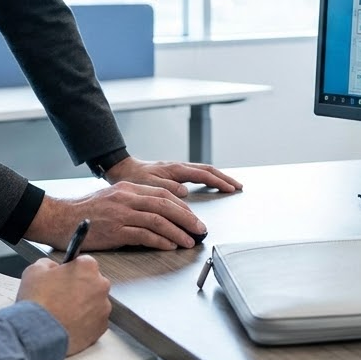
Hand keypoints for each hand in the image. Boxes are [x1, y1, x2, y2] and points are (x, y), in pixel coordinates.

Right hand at [17, 256, 110, 355]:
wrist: (38, 334)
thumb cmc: (38, 302)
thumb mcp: (34, 271)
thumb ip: (49, 264)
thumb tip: (53, 268)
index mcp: (87, 268)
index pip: (83, 263)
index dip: (71, 271)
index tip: (63, 279)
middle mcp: (101, 285)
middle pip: (92, 283)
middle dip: (80, 289)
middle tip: (61, 298)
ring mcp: (103, 308)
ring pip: (95, 303)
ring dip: (83, 306)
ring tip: (64, 314)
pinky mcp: (101, 327)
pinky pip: (95, 322)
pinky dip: (85, 323)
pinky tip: (69, 325)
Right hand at [29, 185, 206, 250]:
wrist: (59, 219)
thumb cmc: (85, 213)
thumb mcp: (111, 199)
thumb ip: (133, 202)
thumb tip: (157, 213)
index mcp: (127, 189)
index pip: (162, 194)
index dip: (181, 206)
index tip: (192, 216)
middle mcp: (126, 198)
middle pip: (165, 206)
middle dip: (186, 218)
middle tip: (200, 229)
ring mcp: (121, 214)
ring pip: (158, 221)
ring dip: (178, 232)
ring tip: (190, 241)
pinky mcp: (116, 231)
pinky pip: (145, 236)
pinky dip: (161, 241)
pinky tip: (171, 246)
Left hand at [103, 156, 242, 196]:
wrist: (122, 170)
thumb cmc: (133, 179)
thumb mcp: (148, 186)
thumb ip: (166, 188)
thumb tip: (185, 192)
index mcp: (175, 169)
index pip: (204, 174)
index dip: (219, 182)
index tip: (231, 188)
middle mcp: (179, 167)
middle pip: (208, 170)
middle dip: (225, 178)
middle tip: (238, 186)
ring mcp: (178, 169)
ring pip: (204, 170)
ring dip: (218, 177)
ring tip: (230, 185)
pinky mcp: (175, 173)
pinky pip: (197, 173)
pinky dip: (208, 178)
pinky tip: (211, 183)